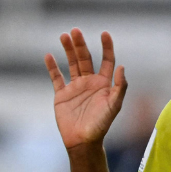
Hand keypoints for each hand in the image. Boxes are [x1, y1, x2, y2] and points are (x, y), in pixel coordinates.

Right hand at [44, 28, 128, 150]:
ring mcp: (75, 87)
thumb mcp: (114, 105)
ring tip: (64, 36)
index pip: (106, 60)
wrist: (83, 141)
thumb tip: (122, 66)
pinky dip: (52, 67)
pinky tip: (48, 55)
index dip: (107, 47)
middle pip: (86, 58)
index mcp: (104, 83)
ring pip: (71, 64)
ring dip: (68, 50)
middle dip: (81, 44)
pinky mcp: (62, 94)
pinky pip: (56, 77)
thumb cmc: (101, 125)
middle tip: (75, 30)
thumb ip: (119, 86)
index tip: (104, 34)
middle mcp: (90, 82)